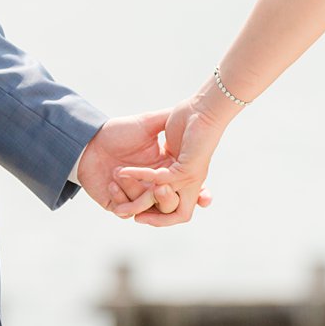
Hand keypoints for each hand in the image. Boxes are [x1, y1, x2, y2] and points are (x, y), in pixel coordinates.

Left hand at [78, 111, 212, 221]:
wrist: (89, 139)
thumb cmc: (118, 130)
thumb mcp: (146, 123)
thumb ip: (167, 122)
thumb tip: (192, 119)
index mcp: (166, 168)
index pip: (187, 188)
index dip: (200, 196)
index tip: (205, 197)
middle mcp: (154, 186)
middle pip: (170, 204)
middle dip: (168, 199)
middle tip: (162, 188)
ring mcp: (136, 196)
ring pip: (147, 207)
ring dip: (138, 195)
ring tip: (124, 175)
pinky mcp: (117, 203)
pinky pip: (125, 209)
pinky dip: (120, 198)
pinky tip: (111, 181)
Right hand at [114, 92, 232, 226]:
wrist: (205, 107)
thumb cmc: (188, 118)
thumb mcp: (170, 141)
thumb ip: (159, 153)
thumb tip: (144, 159)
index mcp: (184, 175)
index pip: (174, 202)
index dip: (162, 213)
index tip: (141, 214)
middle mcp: (190, 182)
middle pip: (174, 213)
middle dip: (153, 218)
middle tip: (128, 213)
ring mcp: (190, 179)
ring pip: (167, 205)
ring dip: (140, 204)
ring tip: (119, 202)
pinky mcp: (188, 170)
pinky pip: (161, 180)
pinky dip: (140, 176)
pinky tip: (124, 171)